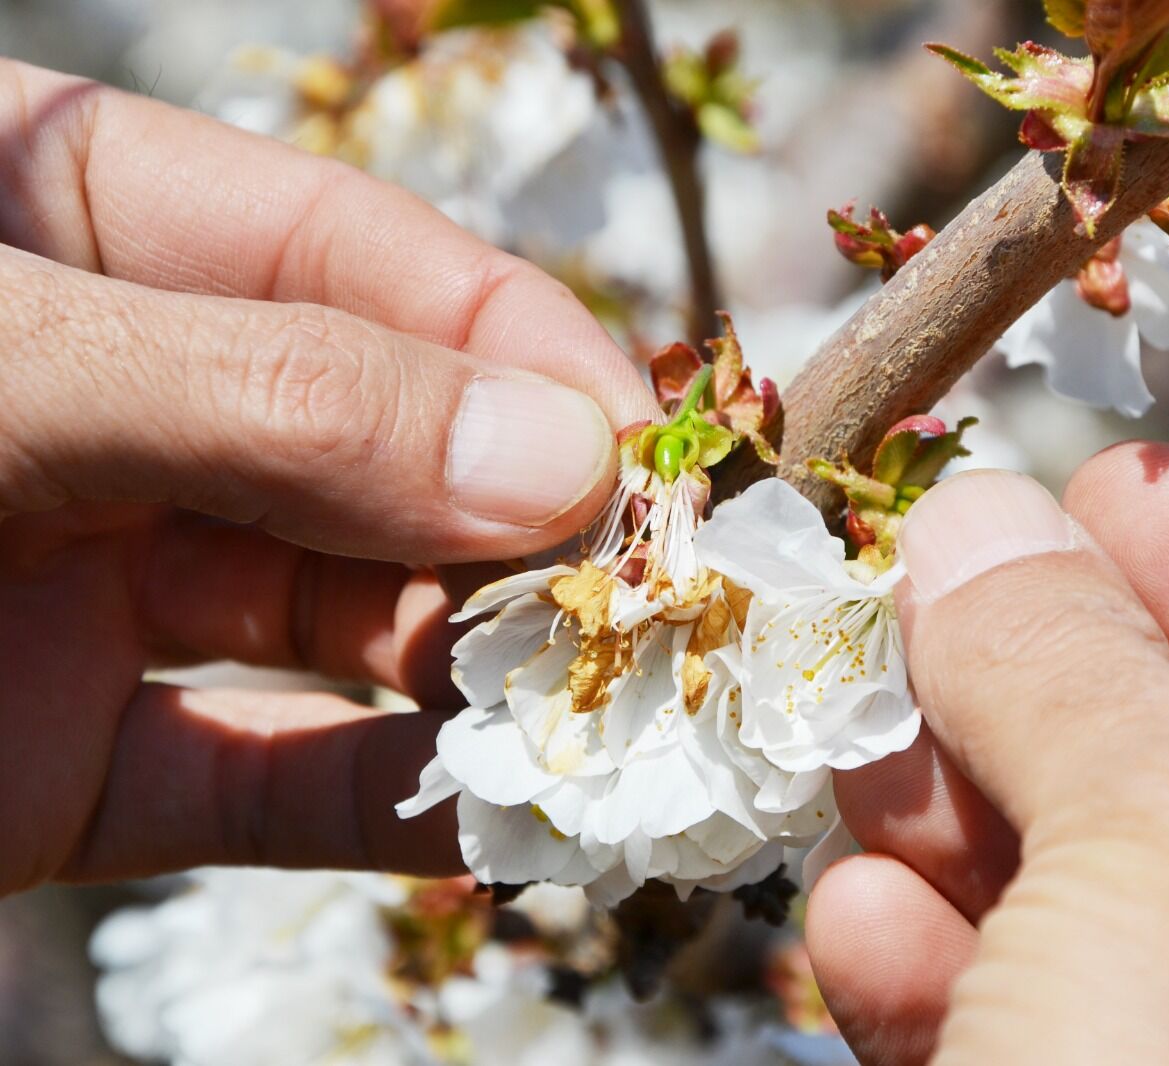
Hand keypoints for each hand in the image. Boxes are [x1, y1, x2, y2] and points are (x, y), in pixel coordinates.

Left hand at [0, 61, 657, 896]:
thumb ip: (264, 393)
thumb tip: (552, 454)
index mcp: (70, 230)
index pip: (359, 263)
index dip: (517, 351)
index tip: (635, 457)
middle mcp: (113, 404)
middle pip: (384, 452)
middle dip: (525, 536)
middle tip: (657, 615)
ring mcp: (96, 587)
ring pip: (347, 623)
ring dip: (481, 680)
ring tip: (606, 730)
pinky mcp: (69, 764)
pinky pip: (270, 775)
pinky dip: (394, 807)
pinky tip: (500, 826)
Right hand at [806, 450, 1168, 1063]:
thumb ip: (1078, 667)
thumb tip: (977, 530)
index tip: (1119, 496)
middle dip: (1071, 695)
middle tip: (938, 609)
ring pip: (1130, 926)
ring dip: (971, 833)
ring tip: (863, 753)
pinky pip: (1059, 1047)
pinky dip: (952, 979)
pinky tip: (862, 932)